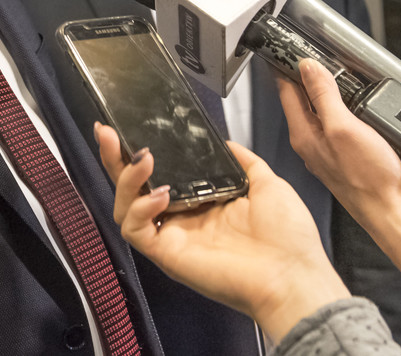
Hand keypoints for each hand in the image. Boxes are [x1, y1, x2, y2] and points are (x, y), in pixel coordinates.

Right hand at [95, 123, 348, 340]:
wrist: (293, 274)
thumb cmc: (287, 235)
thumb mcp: (267, 184)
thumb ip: (243, 162)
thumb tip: (226, 142)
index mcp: (200, 202)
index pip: (159, 174)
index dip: (139, 152)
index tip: (126, 126)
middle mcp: (180, 218)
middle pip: (132, 187)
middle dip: (115, 159)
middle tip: (107, 133)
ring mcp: (171, 236)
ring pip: (125, 207)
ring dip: (126, 180)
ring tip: (144, 159)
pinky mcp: (167, 254)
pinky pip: (136, 231)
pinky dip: (140, 208)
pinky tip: (162, 194)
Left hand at [276, 59, 400, 220]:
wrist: (394, 214)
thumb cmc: (370, 178)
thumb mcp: (344, 127)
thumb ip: (323, 96)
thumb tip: (307, 67)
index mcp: (304, 135)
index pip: (286, 92)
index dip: (285, 67)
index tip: (286, 48)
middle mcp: (312, 144)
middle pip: (304, 101)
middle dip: (310, 77)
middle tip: (316, 55)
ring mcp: (330, 152)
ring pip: (325, 113)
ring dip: (332, 93)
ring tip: (341, 73)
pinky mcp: (348, 159)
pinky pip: (342, 126)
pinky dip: (349, 110)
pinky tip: (363, 105)